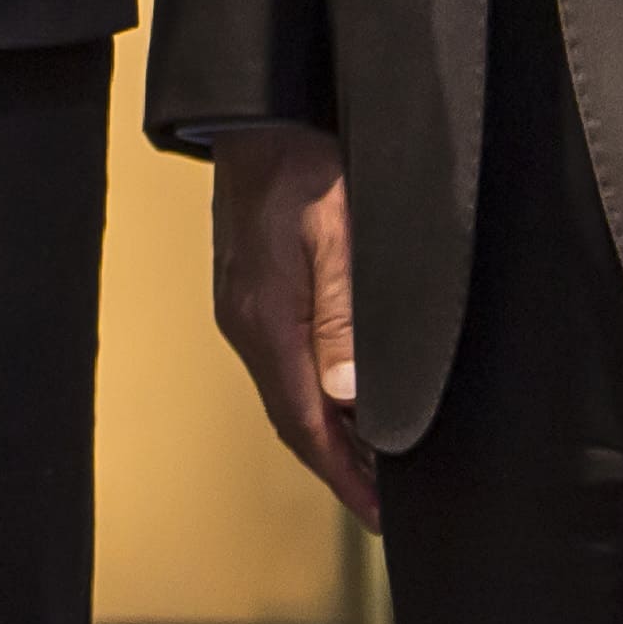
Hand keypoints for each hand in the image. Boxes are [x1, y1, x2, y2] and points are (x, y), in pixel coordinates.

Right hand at [207, 127, 384, 526]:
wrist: (255, 110)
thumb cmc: (301, 161)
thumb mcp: (338, 234)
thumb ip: (342, 314)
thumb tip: (347, 394)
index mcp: (266, 319)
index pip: (304, 422)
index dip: (343, 474)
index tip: (376, 513)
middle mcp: (246, 322)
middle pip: (291, 417)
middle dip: (336, 465)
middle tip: (380, 501)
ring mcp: (242, 305)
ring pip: (285, 391)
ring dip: (324, 431)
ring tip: (369, 459)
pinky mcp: (248, 288)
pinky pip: (280, 360)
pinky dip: (310, 393)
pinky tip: (337, 393)